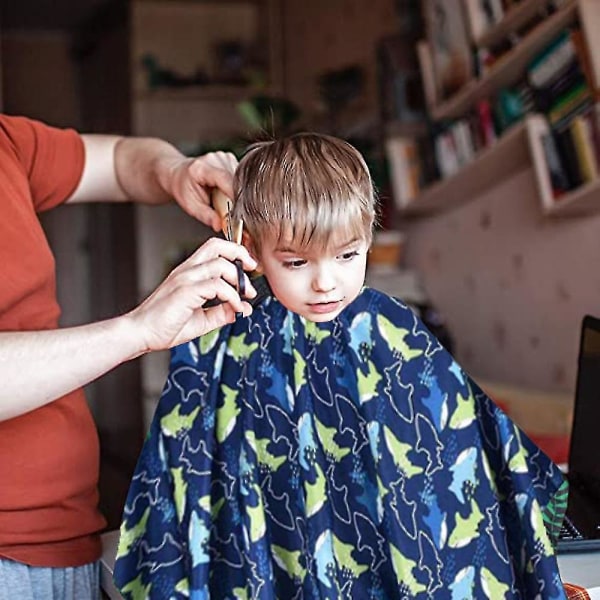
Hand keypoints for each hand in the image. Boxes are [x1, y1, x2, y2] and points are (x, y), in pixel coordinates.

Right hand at [125, 238, 256, 353]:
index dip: (235, 252)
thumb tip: (240, 310)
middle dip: (240, 253)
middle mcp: (187, 271)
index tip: (249, 268)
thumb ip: (220, 313)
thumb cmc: (164, 326)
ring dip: (239, 279)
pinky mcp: (185, 291)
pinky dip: (231, 296)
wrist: (140, 334)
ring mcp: (185, 279)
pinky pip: (216, 285)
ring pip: (220, 264)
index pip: (214, 249)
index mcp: (189, 272)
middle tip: (253, 269)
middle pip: (217, 245)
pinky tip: (235, 307)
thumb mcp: (201, 320)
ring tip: (246, 296)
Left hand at [166, 151, 237, 230]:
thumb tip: (220, 225)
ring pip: (241, 180)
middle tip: (227, 211)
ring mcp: (224, 158)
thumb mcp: (190, 206)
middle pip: (236, 180)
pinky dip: (236, 188)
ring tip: (221, 198)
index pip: (226, 179)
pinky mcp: (231, 160)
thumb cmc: (182, 187)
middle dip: (236, 199)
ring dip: (236, 193)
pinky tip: (225, 191)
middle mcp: (215, 159)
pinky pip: (241, 178)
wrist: (179, 174)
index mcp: (202, 167)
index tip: (238, 212)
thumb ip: (206, 216)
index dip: (235, 196)